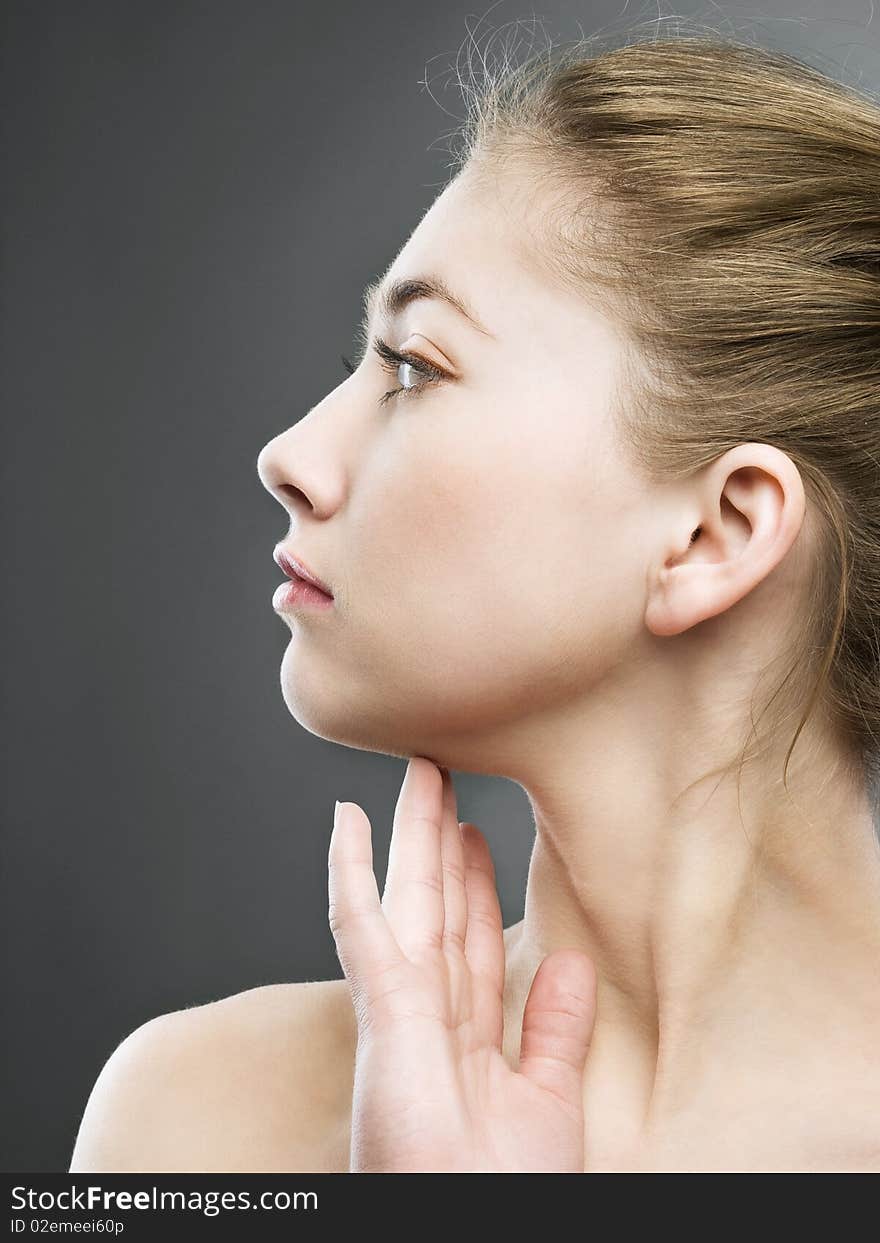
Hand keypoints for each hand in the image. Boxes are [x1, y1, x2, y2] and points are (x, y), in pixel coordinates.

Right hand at [327, 755, 596, 1172]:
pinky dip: (351, 871)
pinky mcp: (382, 1005)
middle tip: (443, 776)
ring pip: (407, 897)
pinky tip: (349, 822)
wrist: (472, 1221)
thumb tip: (568, 960)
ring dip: (410, 834)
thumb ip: (555, 1030)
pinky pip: (360, 924)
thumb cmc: (504, 1190)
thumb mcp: (548, 1101)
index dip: (474, 884)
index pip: (472, 940)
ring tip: (418, 773)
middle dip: (441, 842)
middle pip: (438, 906)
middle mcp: (429, 1014)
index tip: (477, 834)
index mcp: (465, 1038)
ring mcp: (400, 1005)